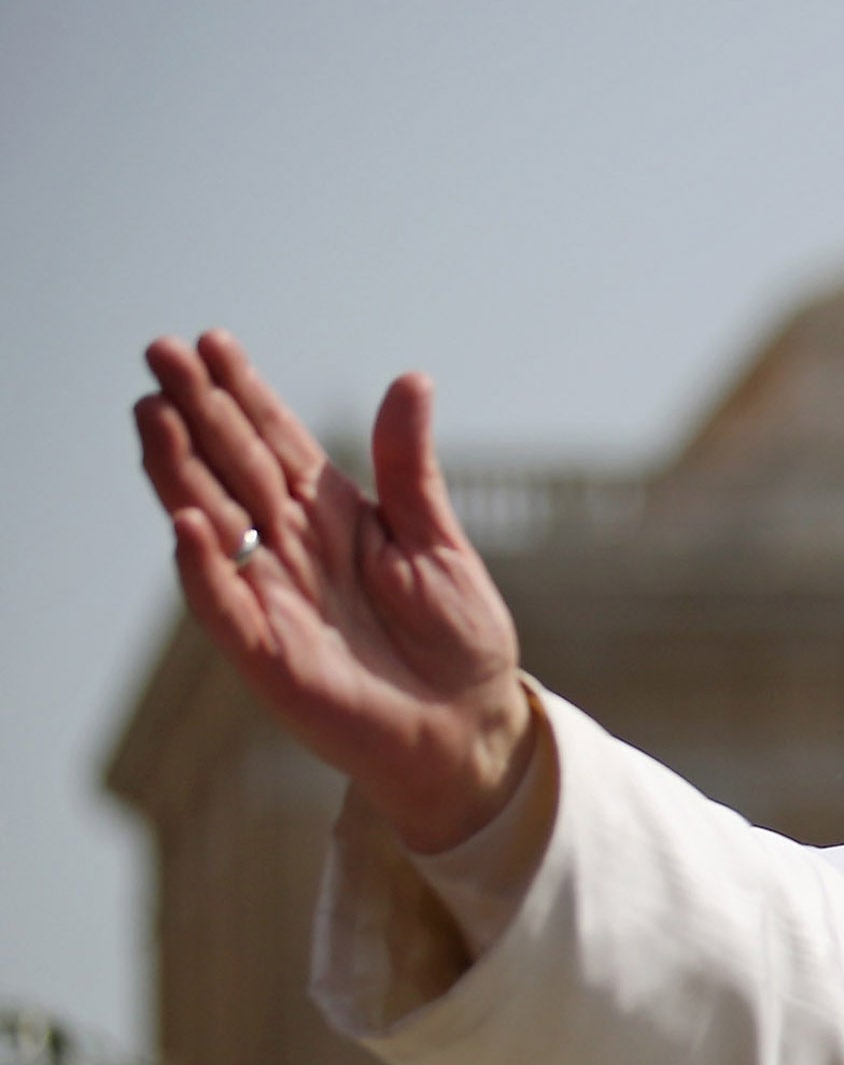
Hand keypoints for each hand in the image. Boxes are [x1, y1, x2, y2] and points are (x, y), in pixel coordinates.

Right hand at [134, 332, 533, 851]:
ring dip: (179, 471)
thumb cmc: (455, 636)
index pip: (274, 440)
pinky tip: (188, 522)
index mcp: (331, 513)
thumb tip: (412, 379)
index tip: (210, 341)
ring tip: (154, 414)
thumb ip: (410, 467)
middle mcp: (290, 546)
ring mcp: (272, 595)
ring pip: (212, 522)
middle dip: (196, 412)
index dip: (242, 393)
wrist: (469, 723)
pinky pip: (226, 605)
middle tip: (161, 353)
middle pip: (231, 467)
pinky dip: (206, 567)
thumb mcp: (439, 541)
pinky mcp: (268, 652)